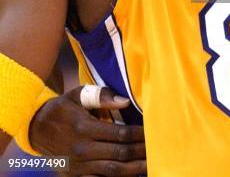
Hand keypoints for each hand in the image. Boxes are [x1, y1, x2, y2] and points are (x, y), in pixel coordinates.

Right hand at [29, 86, 145, 175]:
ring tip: (150, 165)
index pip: (119, 134)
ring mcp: (78, 166)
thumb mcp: (79, 95)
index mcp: (84, 127)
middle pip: (119, 154)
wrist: (37, 128)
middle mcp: (82, 149)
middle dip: (140, 153)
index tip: (152, 133)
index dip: (138, 135)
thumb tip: (125, 102)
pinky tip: (130, 175)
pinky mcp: (75, 176)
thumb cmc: (64, 108)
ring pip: (111, 171)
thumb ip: (102, 96)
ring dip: (133, 169)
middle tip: (157, 150)